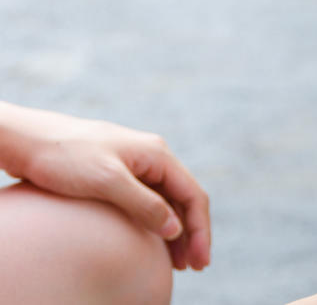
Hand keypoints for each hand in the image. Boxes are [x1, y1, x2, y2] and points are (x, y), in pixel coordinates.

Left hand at [0, 102, 210, 269]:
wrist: (26, 139)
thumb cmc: (63, 156)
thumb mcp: (106, 182)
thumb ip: (144, 205)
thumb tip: (175, 229)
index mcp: (157, 155)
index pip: (193, 195)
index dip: (200, 230)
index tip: (199, 260)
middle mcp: (152, 158)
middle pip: (184, 200)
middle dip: (192, 234)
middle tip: (193, 266)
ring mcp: (135, 166)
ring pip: (167, 202)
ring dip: (175, 231)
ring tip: (177, 262)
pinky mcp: (117, 174)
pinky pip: (148, 202)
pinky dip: (155, 223)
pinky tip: (152, 242)